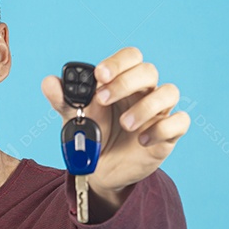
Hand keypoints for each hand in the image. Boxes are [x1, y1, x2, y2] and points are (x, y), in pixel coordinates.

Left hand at [42, 46, 188, 203]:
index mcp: (123, 81)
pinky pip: (180, 122)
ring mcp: (158, 113)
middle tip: (103, 99)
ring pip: (169, 92)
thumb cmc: (92, 135)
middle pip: (149, 71)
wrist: (99, 171)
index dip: (118, 62)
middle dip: (126, 82)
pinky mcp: (168, 135)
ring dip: (146, 106)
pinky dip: (163, 128)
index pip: (131, 57)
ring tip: (124, 124)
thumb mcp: (74, 118)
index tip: (100, 74)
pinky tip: (141, 140)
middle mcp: (144, 92)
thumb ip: (63, 100)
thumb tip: (49, 82)